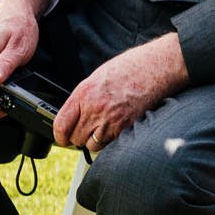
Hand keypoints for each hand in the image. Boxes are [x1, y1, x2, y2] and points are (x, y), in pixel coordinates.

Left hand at [54, 33, 187, 154]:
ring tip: (103, 128)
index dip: (59, 136)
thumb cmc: (128, 69)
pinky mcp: (127, 128)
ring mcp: (112, 120)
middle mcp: (95, 109)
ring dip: (95, 141)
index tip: (62, 138)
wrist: (155, 68)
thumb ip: (82, 99)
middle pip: (76, 139)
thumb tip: (73, 117)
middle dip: (80, 137)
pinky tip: (117, 127)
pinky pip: (111, 144)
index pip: (61, 125)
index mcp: (84, 94)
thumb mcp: (96, 78)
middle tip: (87, 130)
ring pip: (93, 145)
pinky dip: (111, 141)